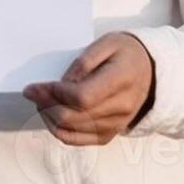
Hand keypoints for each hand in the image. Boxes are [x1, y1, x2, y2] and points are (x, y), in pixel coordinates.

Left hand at [22, 32, 154, 146]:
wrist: (151, 73)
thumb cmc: (126, 54)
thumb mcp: (107, 43)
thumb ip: (84, 61)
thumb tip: (63, 83)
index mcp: (122, 80)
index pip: (82, 97)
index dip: (55, 93)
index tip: (36, 86)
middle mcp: (121, 107)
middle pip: (74, 116)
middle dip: (46, 104)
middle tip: (32, 93)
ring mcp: (116, 124)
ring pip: (73, 130)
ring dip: (49, 117)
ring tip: (40, 101)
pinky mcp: (109, 134)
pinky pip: (79, 140)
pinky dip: (59, 130)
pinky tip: (50, 116)